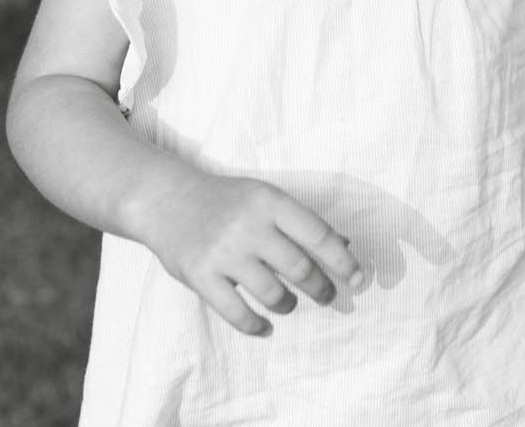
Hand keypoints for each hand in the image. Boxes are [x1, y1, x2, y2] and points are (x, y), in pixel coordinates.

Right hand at [135, 166, 367, 336]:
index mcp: (269, 201)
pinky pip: (237, 313)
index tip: (358, 279)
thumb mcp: (264, 198)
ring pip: (273, 293)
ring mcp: (223, 252)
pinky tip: (265, 326)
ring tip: (288, 303)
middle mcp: (249, 225)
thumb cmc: (226, 201)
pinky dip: (256, 325)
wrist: (166, 200)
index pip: (318, 234)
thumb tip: (345, 246)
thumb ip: (300, 222)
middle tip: (325, 296)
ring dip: (288, 305)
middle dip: (320, 288)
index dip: (343, 260)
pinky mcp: (201, 276)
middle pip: (300, 268)